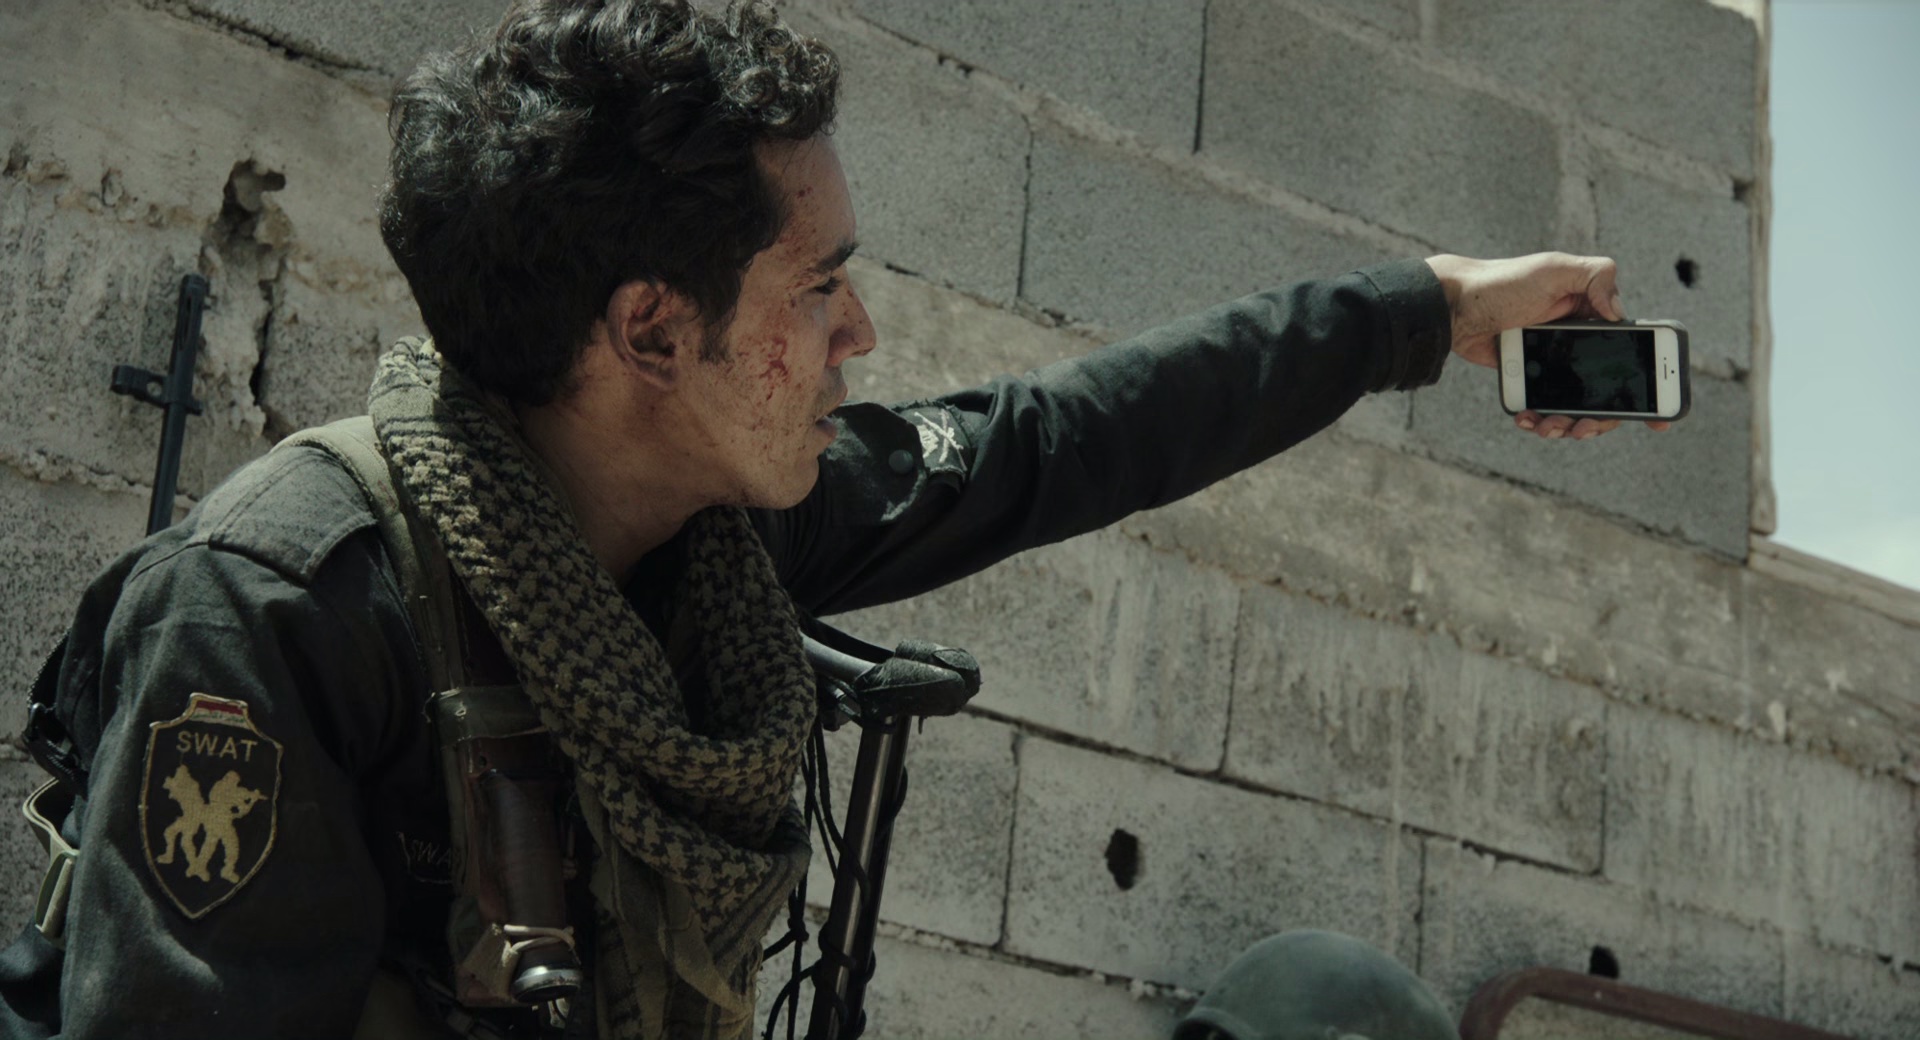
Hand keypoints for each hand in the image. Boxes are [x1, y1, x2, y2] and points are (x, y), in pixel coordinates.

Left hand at [1425, 252, 1671, 437]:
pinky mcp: (1526, 377)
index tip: (1657, 418)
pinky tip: (1528, 419)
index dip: (1645, 385)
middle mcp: (1576, 341)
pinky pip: (1542, 407)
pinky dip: (1538, 419)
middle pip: (1603, 391)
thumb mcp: (1555, 268)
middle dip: (1601, 417)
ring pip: (1573, 405)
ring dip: (1567, 423)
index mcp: (1591, 315)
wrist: (1453, 305)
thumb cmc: (1503, 280)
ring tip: (1552, 426)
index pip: (1629, 352)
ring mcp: (1551, 362)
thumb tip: (1619, 312)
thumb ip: (1596, 277)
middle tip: (1584, 426)